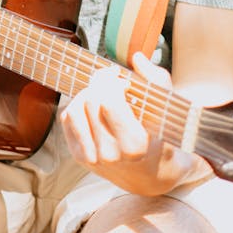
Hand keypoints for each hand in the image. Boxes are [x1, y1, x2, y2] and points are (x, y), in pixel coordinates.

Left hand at [60, 53, 201, 195]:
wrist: (151, 174)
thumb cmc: (159, 134)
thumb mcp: (166, 107)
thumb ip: (156, 79)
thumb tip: (137, 58)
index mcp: (134, 145)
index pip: (108, 102)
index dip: (112, 82)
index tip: (123, 80)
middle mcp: (111, 155)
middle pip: (91, 102)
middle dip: (100, 83)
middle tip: (112, 80)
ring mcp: (92, 158)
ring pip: (74, 109)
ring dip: (87, 94)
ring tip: (103, 94)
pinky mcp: (79, 156)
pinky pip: (67, 118)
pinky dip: (77, 106)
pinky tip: (94, 107)